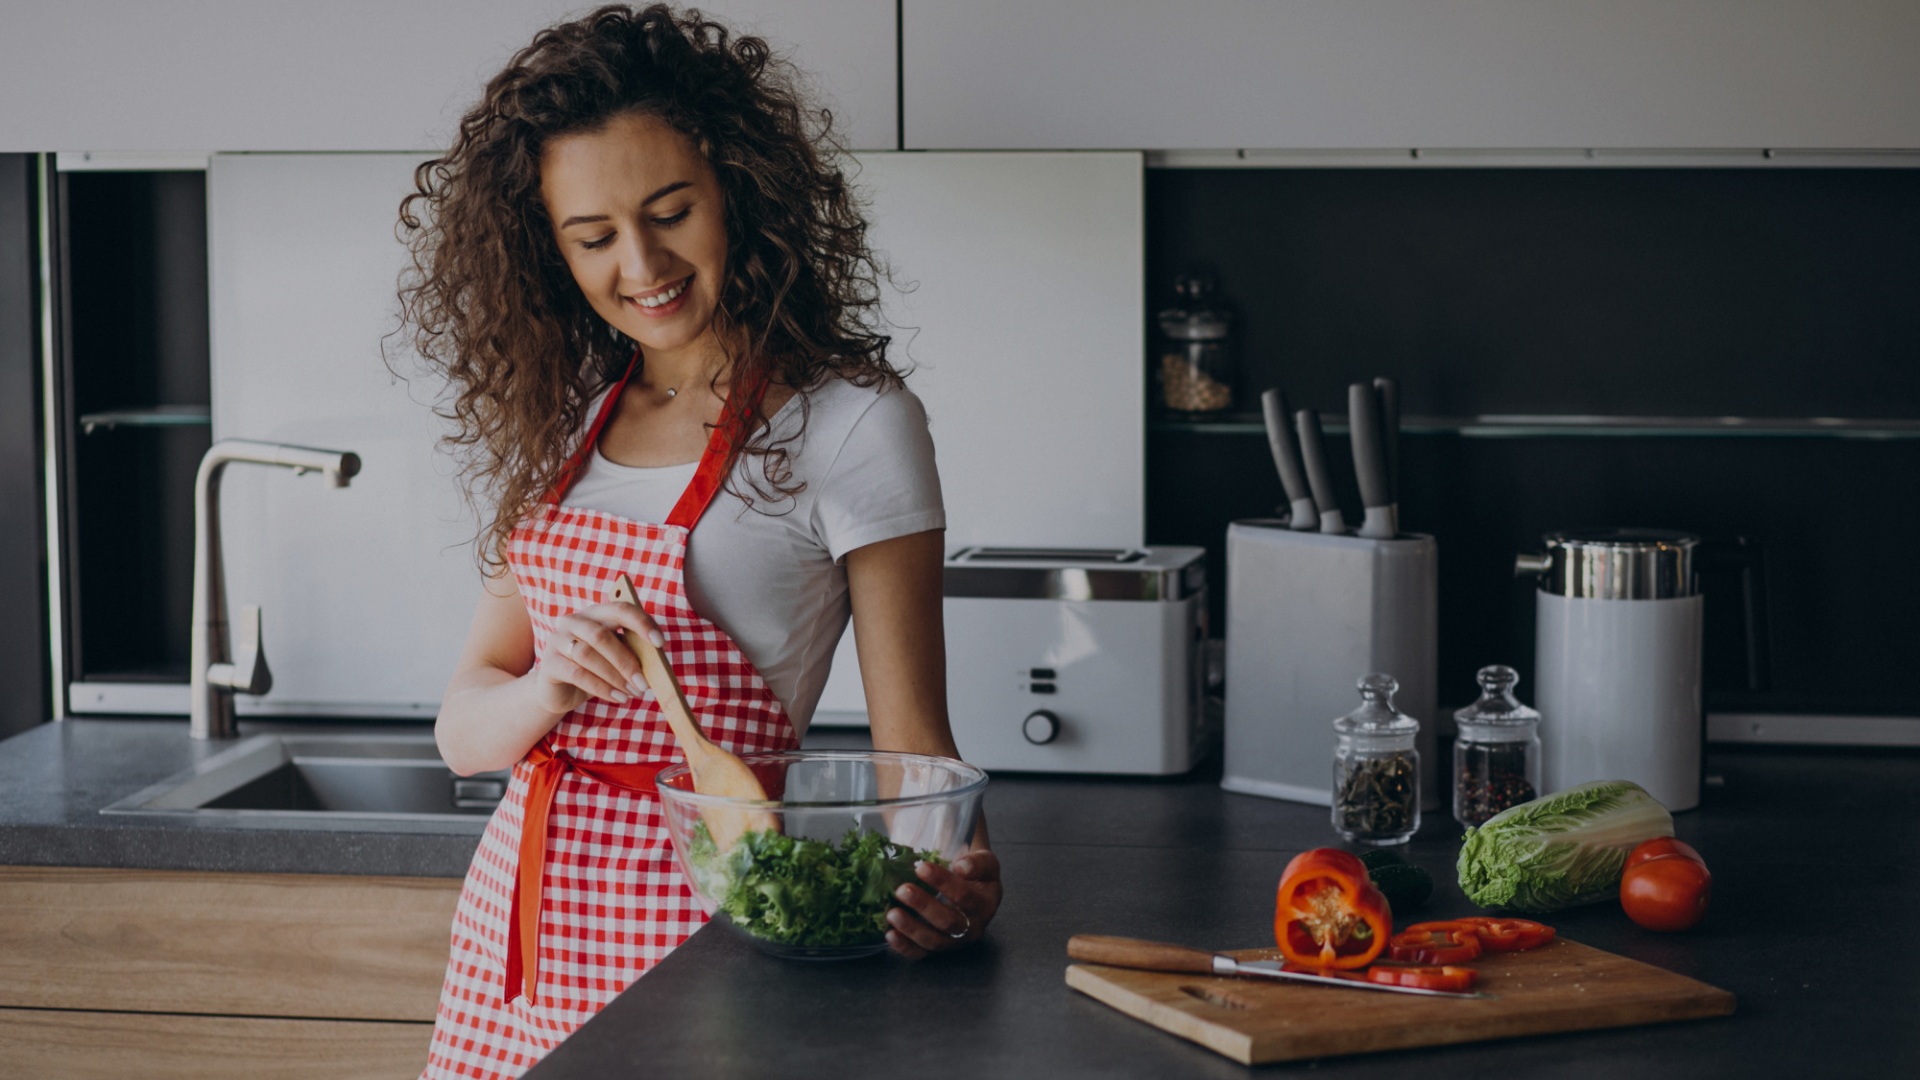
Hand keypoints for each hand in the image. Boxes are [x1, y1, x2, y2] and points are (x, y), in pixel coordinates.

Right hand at [531, 600, 664, 715]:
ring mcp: (557, 640)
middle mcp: (573, 620)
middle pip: (602, 635)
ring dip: (615, 676)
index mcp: (595, 613)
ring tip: (633, 692)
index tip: (660, 642)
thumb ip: (630, 651)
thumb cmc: (594, 670)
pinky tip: (618, 697)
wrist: (559, 692)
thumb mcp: (615, 658)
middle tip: (644, 683)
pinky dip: (601, 687)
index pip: (620, 608)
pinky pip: (577, 674)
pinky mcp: (549, 663)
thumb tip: (656, 657)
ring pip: (588, 655)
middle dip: (627, 661)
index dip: (641, 623)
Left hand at [885, 850, 1001, 958]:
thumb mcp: (983, 859)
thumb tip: (962, 866)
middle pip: (948, 921)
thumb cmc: (972, 871)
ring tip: (892, 913)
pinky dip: (904, 946)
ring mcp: (955, 941)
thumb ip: (977, 862)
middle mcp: (974, 927)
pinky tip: (890, 934)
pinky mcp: (937, 949)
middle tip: (901, 890)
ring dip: (911, 928)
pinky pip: (921, 954)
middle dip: (923, 906)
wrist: (968, 885)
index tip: (921, 867)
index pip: (964, 895)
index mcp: (986, 903)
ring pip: (934, 941)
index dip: (942, 882)